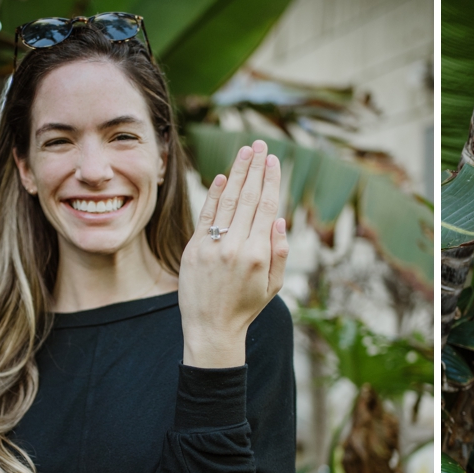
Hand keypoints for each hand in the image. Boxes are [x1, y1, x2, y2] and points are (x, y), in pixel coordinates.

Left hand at [179, 140, 288, 367]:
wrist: (211, 328)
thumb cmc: (246, 307)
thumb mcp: (273, 286)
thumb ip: (279, 252)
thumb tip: (279, 219)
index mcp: (258, 255)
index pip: (266, 208)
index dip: (270, 181)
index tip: (273, 160)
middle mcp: (235, 246)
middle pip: (247, 197)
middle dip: (255, 168)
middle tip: (259, 144)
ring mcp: (213, 246)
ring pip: (226, 201)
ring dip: (236, 173)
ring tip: (244, 152)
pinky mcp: (194, 248)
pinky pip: (206, 215)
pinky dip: (213, 194)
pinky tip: (222, 177)